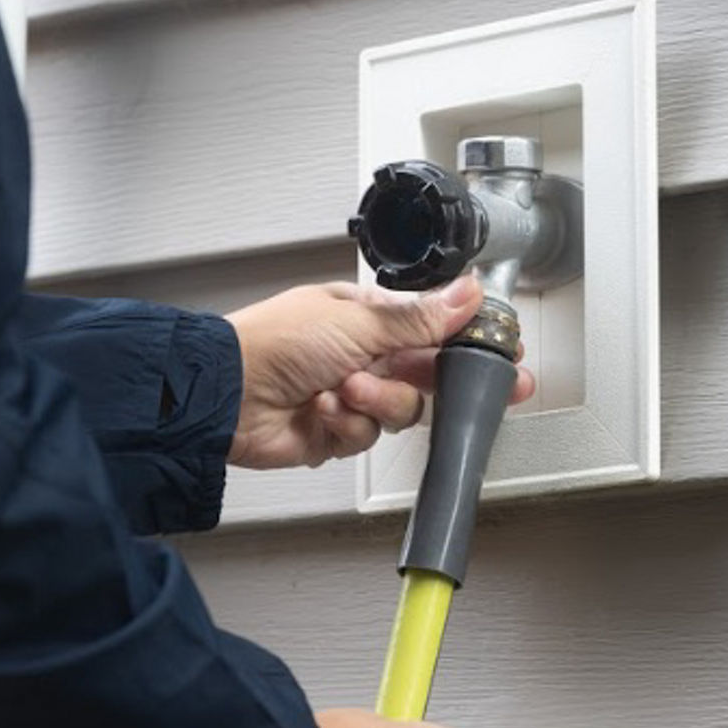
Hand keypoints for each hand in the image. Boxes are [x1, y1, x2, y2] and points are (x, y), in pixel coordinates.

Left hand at [224, 278, 534, 469]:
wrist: (225, 394)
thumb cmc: (275, 342)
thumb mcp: (358, 322)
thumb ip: (421, 318)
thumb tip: (468, 291)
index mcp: (369, 317)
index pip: (434, 326)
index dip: (468, 340)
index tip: (502, 352)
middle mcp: (362, 354)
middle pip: (426, 373)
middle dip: (451, 381)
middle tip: (492, 388)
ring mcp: (350, 394)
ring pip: (401, 409)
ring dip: (376, 401)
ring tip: (346, 389)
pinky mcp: (335, 431)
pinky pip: (366, 436)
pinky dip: (345, 424)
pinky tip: (321, 410)